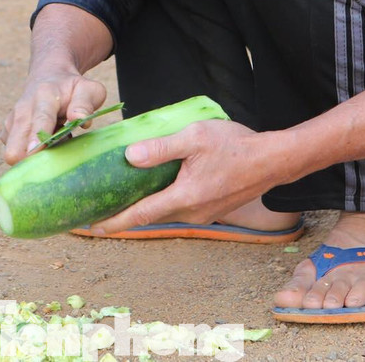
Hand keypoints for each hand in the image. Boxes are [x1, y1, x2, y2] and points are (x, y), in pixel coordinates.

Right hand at [1, 71, 106, 164]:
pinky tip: (44, 143)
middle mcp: (23, 108)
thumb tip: (79, 119)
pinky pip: (15, 151)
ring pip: (12, 149)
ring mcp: (12, 120)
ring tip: (53, 141)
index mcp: (45, 95)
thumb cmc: (72, 87)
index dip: (37, 137)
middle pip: (16, 139)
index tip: (34, 151)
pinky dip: (29, 153)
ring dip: (34, 154)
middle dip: (27, 156)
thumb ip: (85, 103)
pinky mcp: (7, 131)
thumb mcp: (88, 89)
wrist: (49, 75)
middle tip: (51, 162)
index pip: (41, 118)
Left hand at [86, 120, 285, 234]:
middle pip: (150, 217)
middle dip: (124, 215)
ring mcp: (203, 213)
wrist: (273, 160)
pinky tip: (156, 189)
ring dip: (144, 209)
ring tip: (123, 198)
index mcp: (184, 196)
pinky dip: (162, 203)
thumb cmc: (235, 145)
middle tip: (99, 209)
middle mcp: (192, 212)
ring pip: (165, 213)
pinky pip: (179, 209)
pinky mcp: (211, 209)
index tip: (91, 227)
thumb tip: (129, 157)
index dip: (114, 221)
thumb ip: (161, 148)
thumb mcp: (195, 137)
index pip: (140, 215)